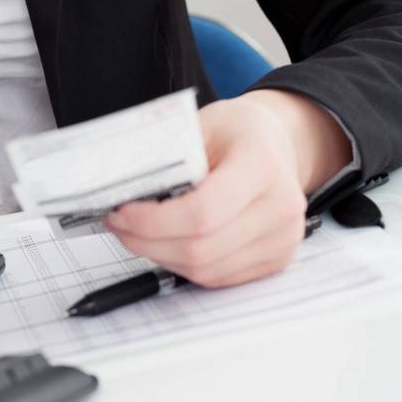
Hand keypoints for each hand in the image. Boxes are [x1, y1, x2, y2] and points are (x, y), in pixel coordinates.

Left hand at [103, 93, 319, 287]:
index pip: (202, 212)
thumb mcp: (198, 125)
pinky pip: (219, 277)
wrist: (277, 142)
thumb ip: (166, 157)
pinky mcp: (277, 259)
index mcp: (260, 165)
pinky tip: (165, 243)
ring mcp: (283, 238)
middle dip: (148, 242)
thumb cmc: (235, 132)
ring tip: (136, 234)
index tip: (121, 212)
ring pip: (207, 270)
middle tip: (118, 225)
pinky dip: (183, 265)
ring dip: (161, 256)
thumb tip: (118, 188)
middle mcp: (280, 206)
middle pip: (201, 248)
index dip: (154, 221)